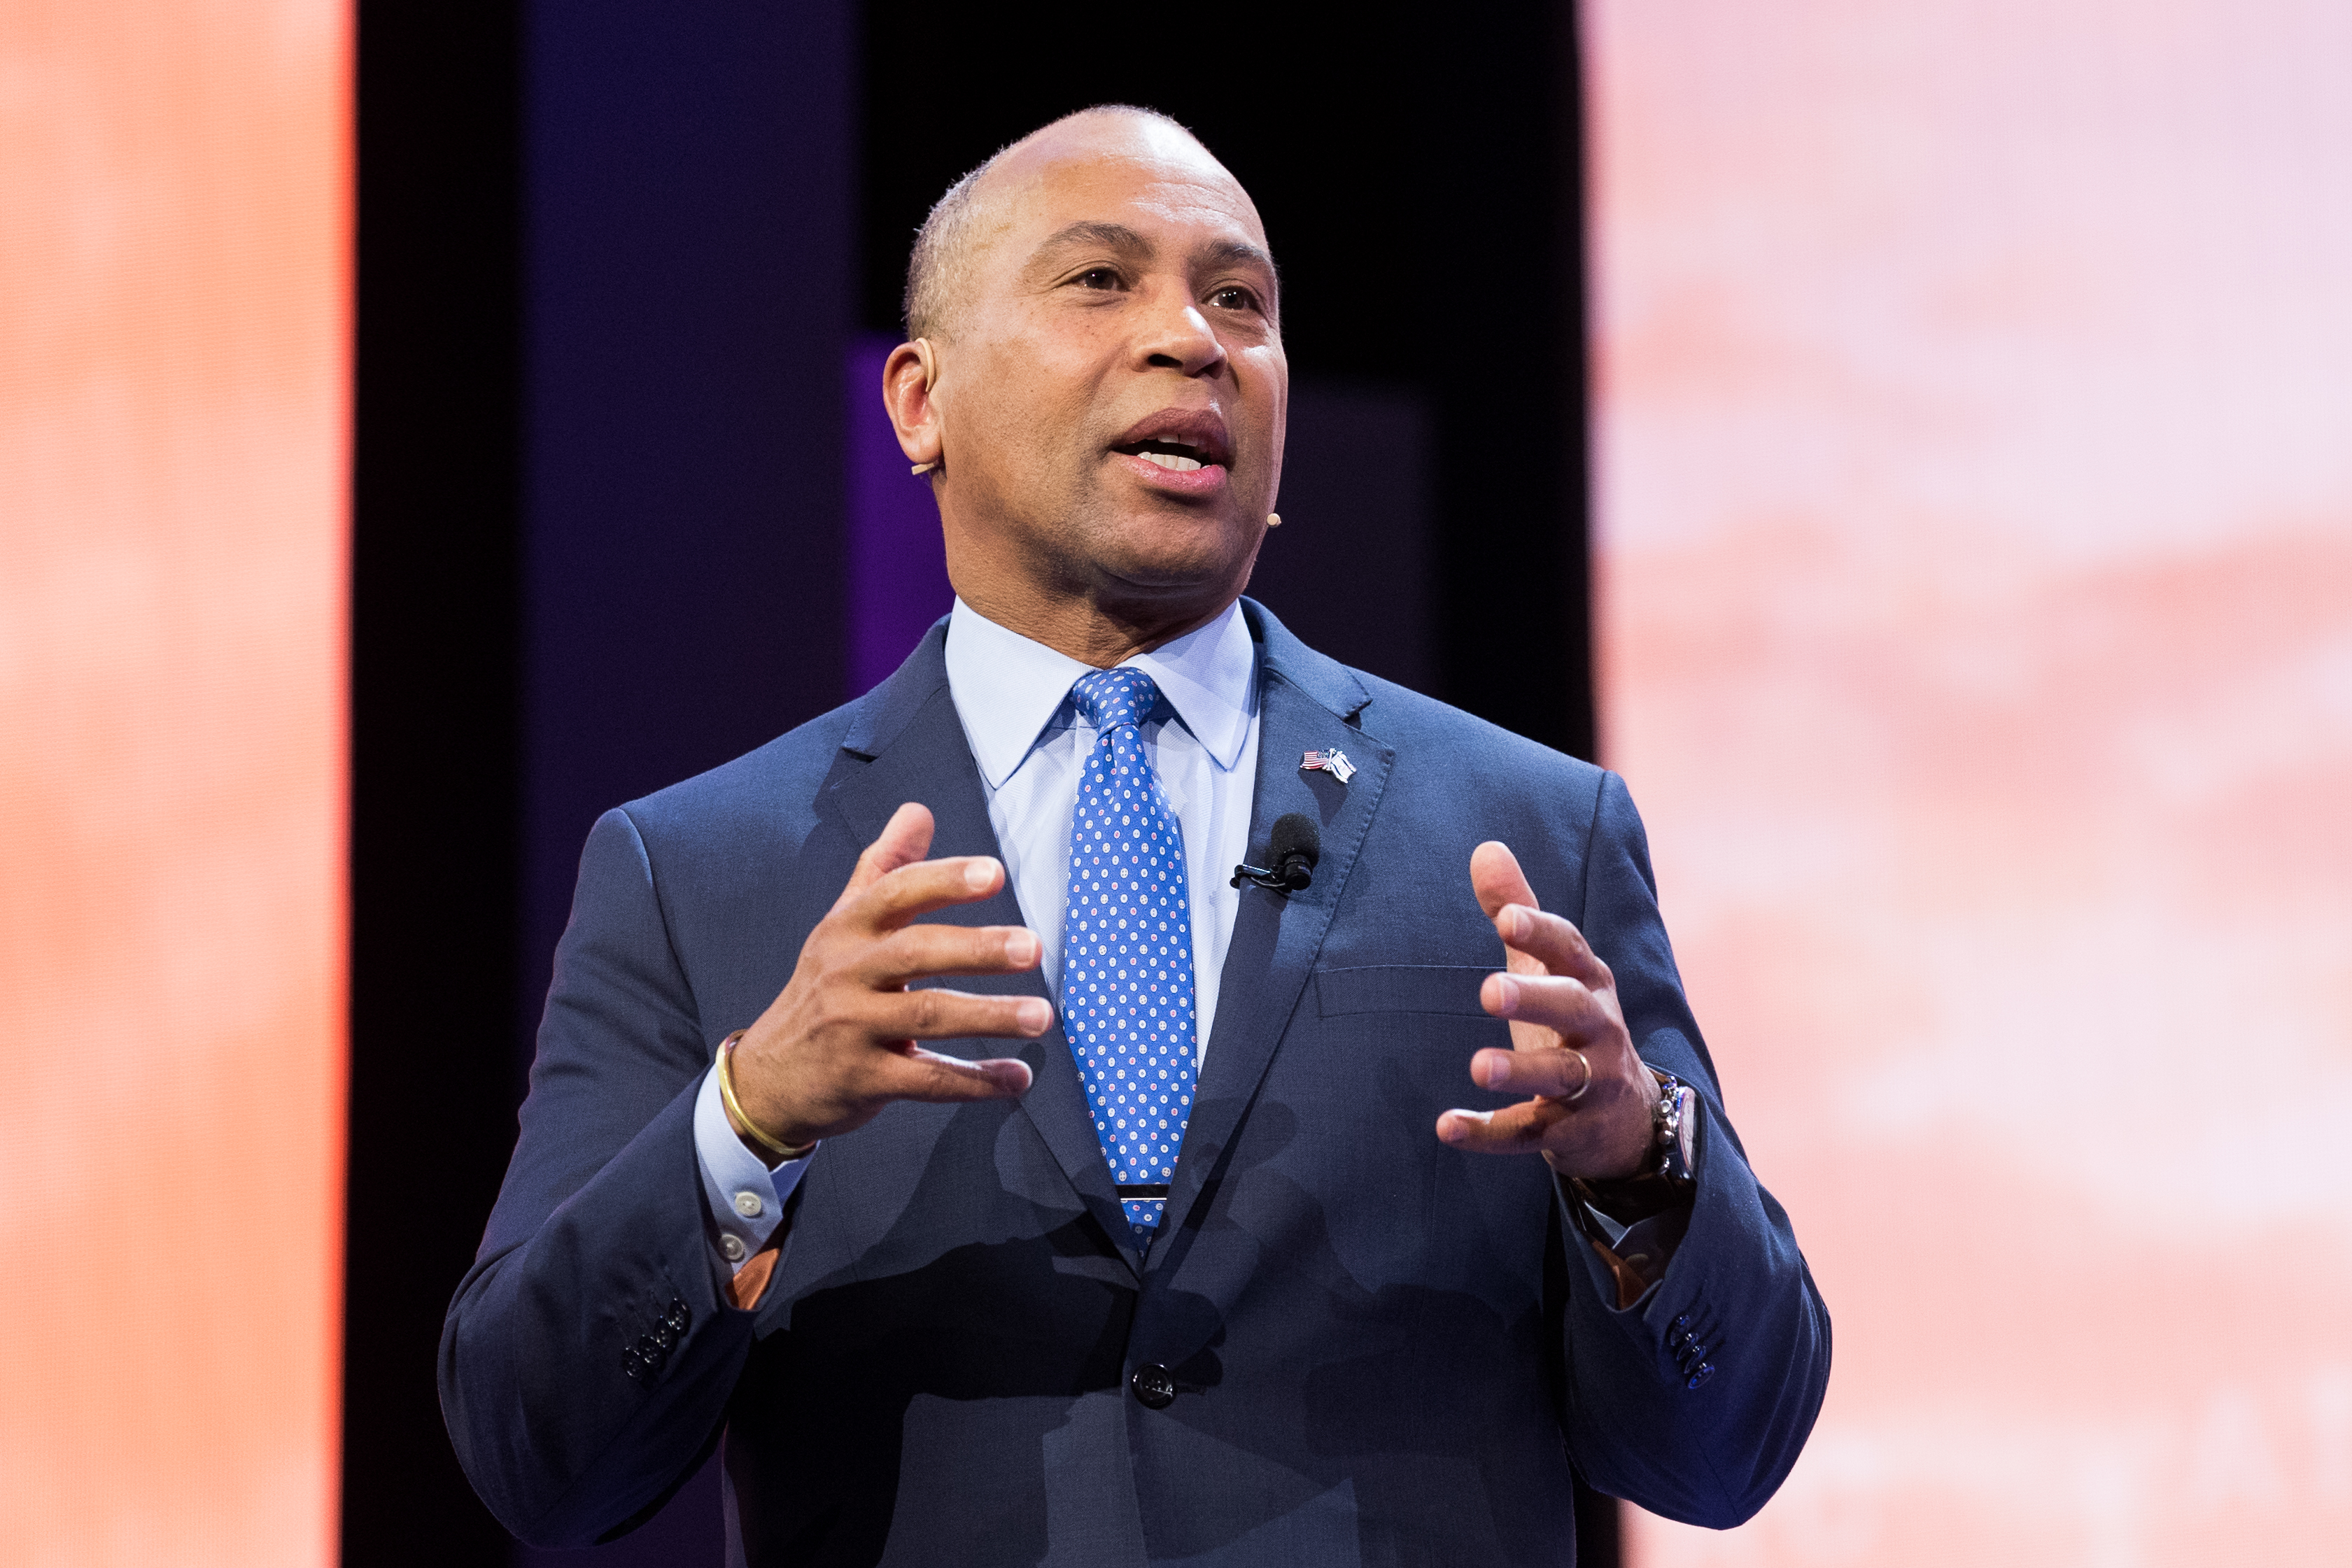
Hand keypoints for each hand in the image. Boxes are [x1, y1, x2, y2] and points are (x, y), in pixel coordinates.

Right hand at [726, 802, 1046, 1158]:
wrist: (770, 1077)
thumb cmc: (822, 990)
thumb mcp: (843, 924)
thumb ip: (885, 867)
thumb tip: (917, 811)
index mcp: (847, 929)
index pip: (896, 893)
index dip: (945, 880)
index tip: (994, 873)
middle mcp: (847, 974)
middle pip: (916, 953)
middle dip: (978, 948)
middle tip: (1033, 947)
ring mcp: (852, 1029)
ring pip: (927, 1016)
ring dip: (990, 1016)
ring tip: (1041, 1016)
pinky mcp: (863, 1080)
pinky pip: (927, 1079)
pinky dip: (977, 1081)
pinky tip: (1017, 1078)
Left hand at [1435, 841, 1654, 1179]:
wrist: (1627, 1119)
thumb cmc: (1573, 1026)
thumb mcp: (1550, 968)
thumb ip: (1519, 911)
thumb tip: (1485, 847)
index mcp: (1588, 983)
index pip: (1571, 950)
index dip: (1542, 932)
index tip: (1507, 918)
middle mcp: (1597, 1030)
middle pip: (1573, 1009)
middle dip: (1536, 998)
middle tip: (1488, 991)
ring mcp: (1589, 1083)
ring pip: (1560, 1075)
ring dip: (1520, 1071)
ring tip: (1478, 1066)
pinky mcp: (1571, 1131)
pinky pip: (1532, 1132)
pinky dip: (1492, 1132)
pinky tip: (1449, 1127)